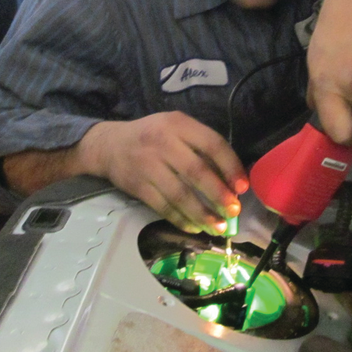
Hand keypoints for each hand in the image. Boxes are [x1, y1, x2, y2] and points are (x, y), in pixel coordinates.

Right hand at [87, 112, 248, 234]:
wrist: (108, 145)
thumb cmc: (152, 136)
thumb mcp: (176, 127)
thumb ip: (200, 145)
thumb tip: (231, 177)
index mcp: (178, 124)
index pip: (211, 144)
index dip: (230, 166)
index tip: (242, 187)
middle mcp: (162, 142)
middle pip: (196, 171)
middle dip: (218, 194)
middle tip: (234, 211)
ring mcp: (148, 165)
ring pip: (179, 194)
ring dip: (202, 213)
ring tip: (218, 226)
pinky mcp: (137, 186)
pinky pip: (163, 206)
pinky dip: (180, 220)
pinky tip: (194, 227)